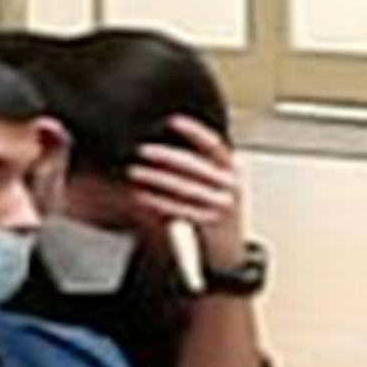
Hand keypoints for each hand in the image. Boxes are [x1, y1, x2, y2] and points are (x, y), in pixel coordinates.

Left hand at [121, 121, 251, 244]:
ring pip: (185, 188)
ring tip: (134, 171)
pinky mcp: (211, 223)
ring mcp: (223, 205)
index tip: (172, 120)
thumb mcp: (217, 181)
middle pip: (195, 166)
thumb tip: (167, 143)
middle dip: (166, 156)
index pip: (214, 145)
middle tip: (141, 149)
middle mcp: (231, 185)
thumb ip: (201, 165)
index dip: (194, 131)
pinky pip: (181, 209)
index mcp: (232, 169)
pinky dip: (159, 201)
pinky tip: (142, 195)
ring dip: (157, 178)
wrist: (229, 245)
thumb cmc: (216, 206)